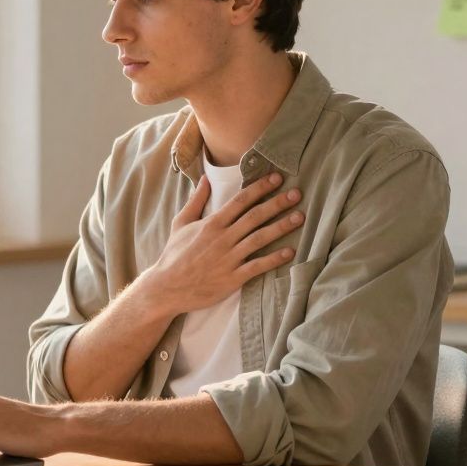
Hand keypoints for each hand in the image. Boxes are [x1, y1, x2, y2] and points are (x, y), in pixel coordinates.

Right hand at [141, 171, 303, 314]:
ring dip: (281, 227)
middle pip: (255, 216)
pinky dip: (274, 259)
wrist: (166, 287)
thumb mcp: (181, 223)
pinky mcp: (232, 278)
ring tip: (299, 217)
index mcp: (211, 223)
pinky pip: (257, 266)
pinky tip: (290, 252)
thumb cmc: (174, 255)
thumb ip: (196, 201)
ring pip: (260, 238)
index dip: (260, 188)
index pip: (240, 201)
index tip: (276, 178)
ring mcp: (228, 258)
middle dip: (277, 203)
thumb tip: (205, 178)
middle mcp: (222, 238)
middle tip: (297, 194)